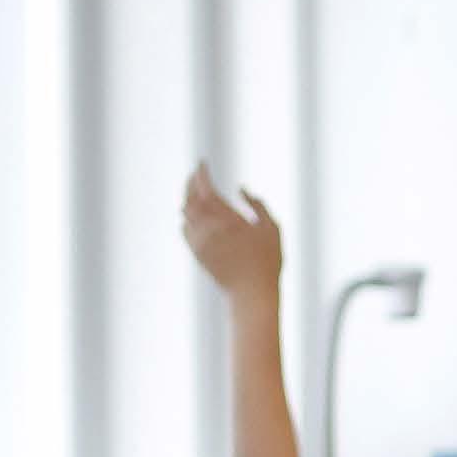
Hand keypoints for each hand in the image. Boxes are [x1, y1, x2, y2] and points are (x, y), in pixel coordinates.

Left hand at [181, 164, 281, 298]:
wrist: (251, 293)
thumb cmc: (267, 261)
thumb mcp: (272, 229)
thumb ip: (257, 205)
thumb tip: (241, 189)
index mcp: (229, 220)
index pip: (205, 190)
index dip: (201, 174)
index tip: (202, 163)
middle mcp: (210, 229)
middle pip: (190, 198)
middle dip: (191, 182)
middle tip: (196, 173)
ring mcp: (200, 242)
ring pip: (185, 213)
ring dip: (188, 198)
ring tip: (194, 190)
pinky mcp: (197, 253)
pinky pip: (185, 229)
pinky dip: (187, 217)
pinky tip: (193, 213)